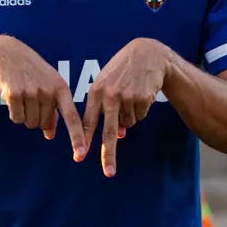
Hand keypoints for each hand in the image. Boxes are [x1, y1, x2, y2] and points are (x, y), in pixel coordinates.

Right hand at [0, 35, 86, 161]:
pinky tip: (13, 96)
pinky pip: (16, 118)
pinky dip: (14, 112)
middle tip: (31, 98)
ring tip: (23, 95)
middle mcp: (48, 91)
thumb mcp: (48, 85)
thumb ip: (53, 109)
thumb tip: (50, 135)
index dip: (77, 137)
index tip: (81, 154)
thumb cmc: (31, 71)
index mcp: (61, 88)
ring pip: (30, 123)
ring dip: (25, 115)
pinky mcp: (14, 95)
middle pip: (44, 124)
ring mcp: (31, 92)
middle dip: (37, 118)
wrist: (7, 53)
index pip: (72, 117)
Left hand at [82, 38, 170, 177]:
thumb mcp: (108, 83)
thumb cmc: (122, 70)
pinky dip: (140, 110)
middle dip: (108, 154)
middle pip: (108, 131)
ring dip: (129, 116)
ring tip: (130, 95)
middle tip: (109, 172)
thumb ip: (106, 107)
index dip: (83, 140)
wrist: (147, 54)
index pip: (87, 121)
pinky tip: (140, 94)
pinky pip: (139, 116)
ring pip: (127, 123)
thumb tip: (118, 134)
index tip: (79, 156)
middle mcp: (109, 96)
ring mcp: (126, 97)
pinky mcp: (142, 99)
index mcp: (95, 91)